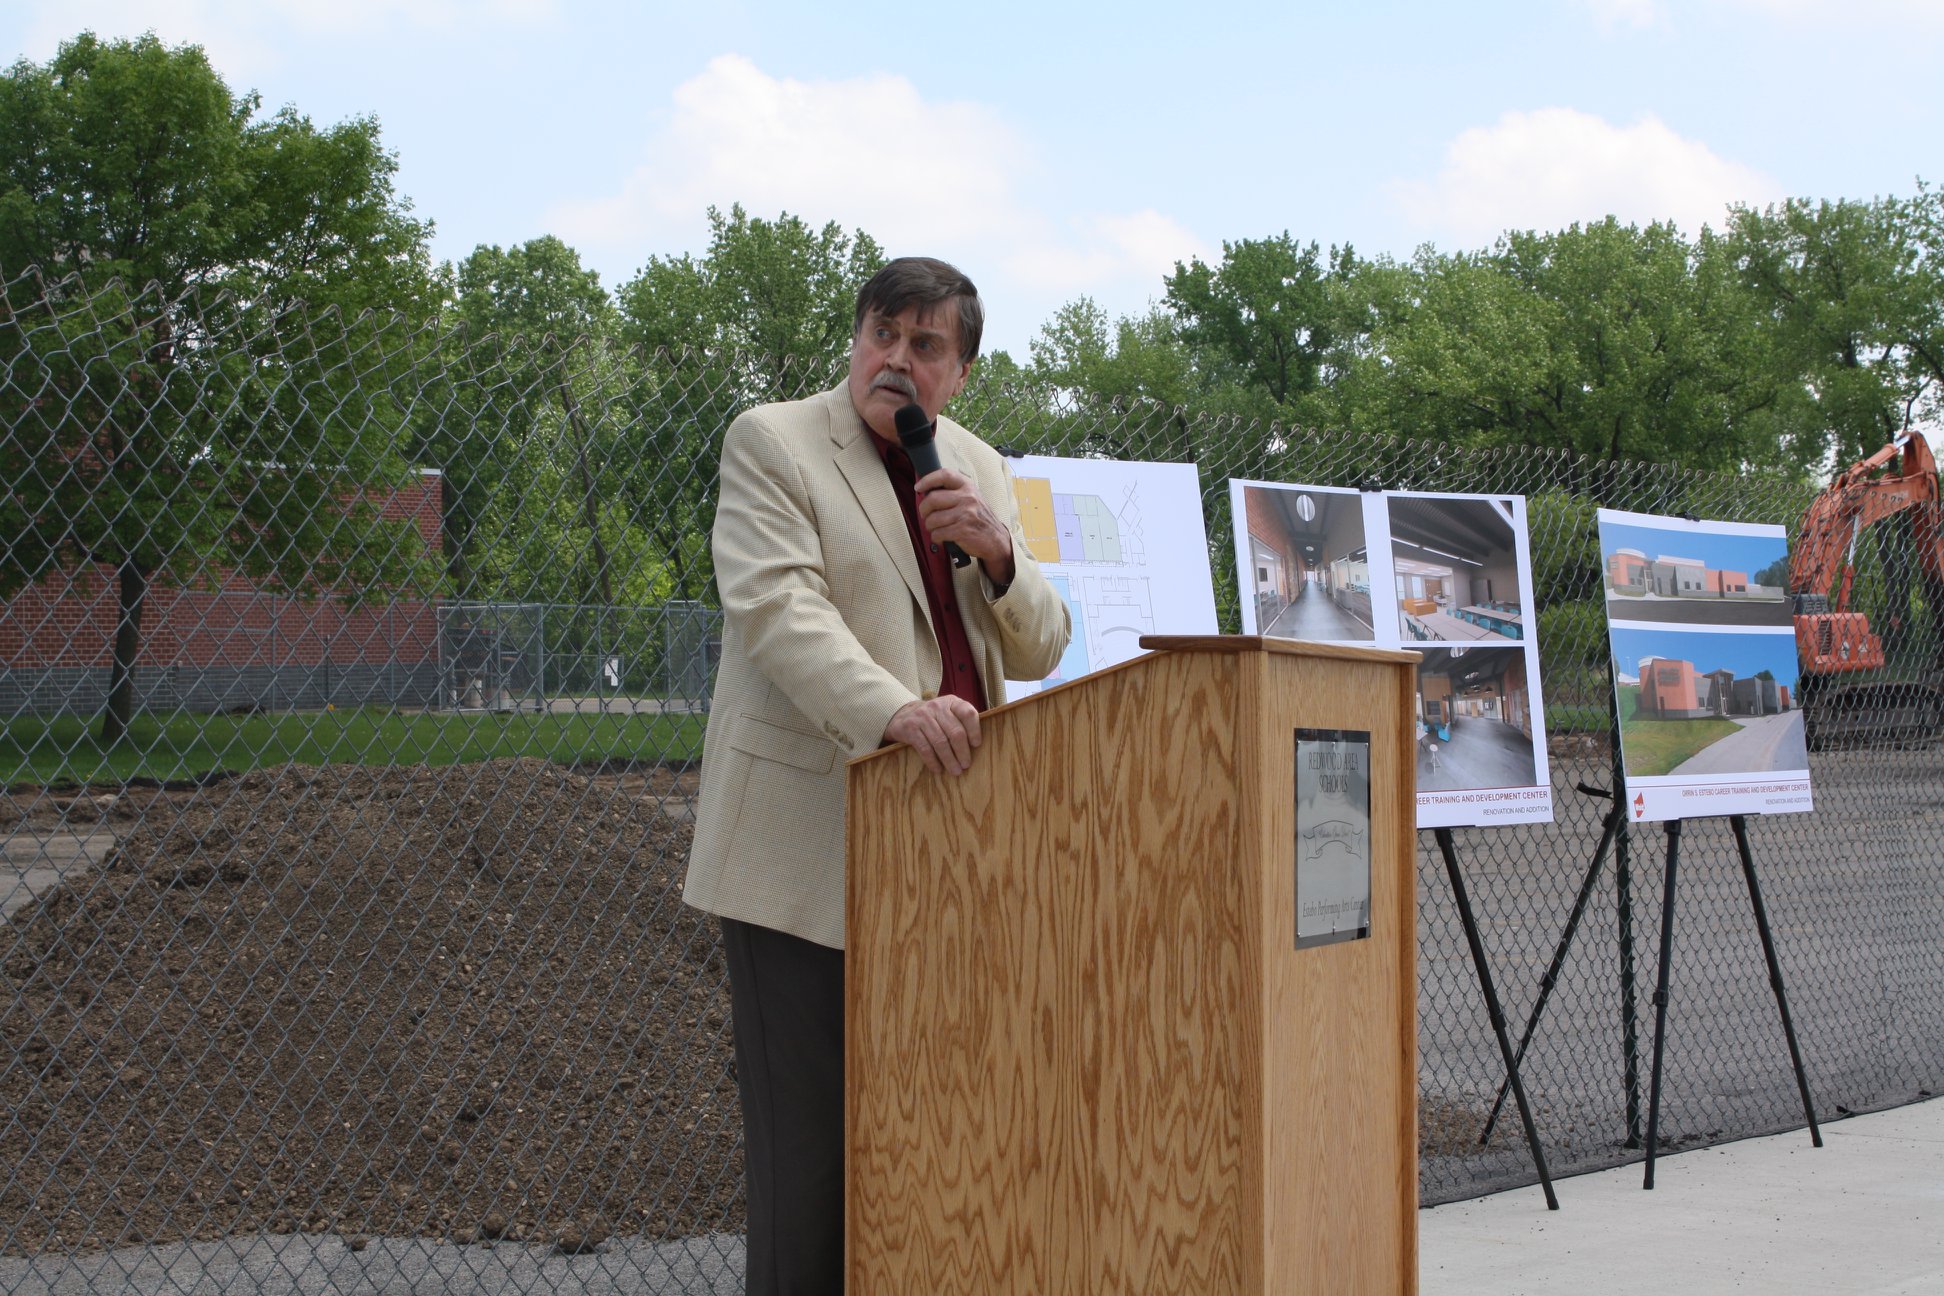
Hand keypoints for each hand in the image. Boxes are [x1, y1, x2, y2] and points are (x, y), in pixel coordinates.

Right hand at [884, 696, 982, 775]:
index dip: (974, 730)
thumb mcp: (948, 713)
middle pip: (955, 731)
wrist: (903, 714)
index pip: (967, 713)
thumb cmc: (933, 718)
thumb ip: (961, 722)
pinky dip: (933, 761)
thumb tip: (976, 746)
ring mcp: (922, 716)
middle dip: (962, 751)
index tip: (977, 745)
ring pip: (940, 742)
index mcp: (951, 702)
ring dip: (949, 760)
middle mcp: (937, 707)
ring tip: (955, 771)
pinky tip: (938, 769)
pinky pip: (925, 748)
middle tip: (966, 765)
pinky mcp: (910, 728)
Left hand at [913, 467, 1015, 584]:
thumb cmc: (979, 518)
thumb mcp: (972, 498)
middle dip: (923, 510)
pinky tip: (942, 537)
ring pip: (932, 519)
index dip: (927, 480)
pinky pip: (938, 533)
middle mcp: (967, 498)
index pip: (945, 475)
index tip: (918, 487)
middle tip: (925, 515)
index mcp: (968, 486)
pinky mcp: (962, 530)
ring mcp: (965, 514)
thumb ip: (954, 492)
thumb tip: (927, 492)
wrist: (996, 539)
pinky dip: (936, 538)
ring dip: (930, 527)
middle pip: (932, 499)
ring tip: (936, 528)